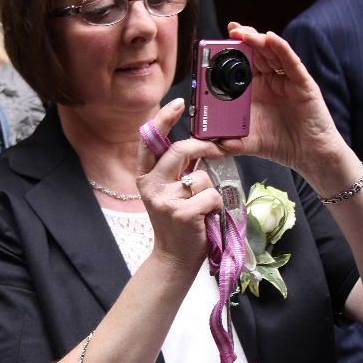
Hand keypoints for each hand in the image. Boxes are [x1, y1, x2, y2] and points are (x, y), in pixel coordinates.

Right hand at [137, 99, 223, 272]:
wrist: (174, 259)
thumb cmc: (178, 224)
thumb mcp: (169, 193)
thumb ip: (178, 170)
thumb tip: (200, 145)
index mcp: (146, 176)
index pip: (149, 141)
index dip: (163, 119)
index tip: (178, 103)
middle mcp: (150, 184)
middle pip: (179, 149)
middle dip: (203, 147)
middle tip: (217, 151)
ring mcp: (164, 199)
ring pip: (201, 176)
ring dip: (211, 191)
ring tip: (203, 207)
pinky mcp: (181, 212)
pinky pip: (211, 195)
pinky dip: (217, 206)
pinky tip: (207, 219)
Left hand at [216, 23, 345, 177]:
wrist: (309, 156)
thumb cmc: (281, 145)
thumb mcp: (248, 142)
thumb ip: (229, 141)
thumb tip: (207, 143)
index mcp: (255, 90)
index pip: (241, 65)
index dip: (230, 52)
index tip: (215, 44)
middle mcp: (270, 81)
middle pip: (256, 53)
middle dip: (243, 39)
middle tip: (231, 31)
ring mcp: (286, 80)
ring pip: (272, 52)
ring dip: (258, 40)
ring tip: (245, 33)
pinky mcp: (302, 83)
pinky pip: (291, 62)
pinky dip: (281, 48)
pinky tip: (272, 39)